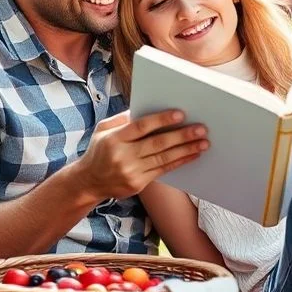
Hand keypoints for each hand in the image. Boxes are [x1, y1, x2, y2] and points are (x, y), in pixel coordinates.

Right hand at [75, 110, 208, 199]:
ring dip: (186, 150)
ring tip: (204, 142)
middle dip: (182, 135)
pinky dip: (180, 162)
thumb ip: (122, 119)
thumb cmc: (99, 150)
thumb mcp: (103, 130)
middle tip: (201, 128)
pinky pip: (163, 171)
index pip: (141, 127)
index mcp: (115, 139)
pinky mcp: (138, 184)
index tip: (181, 114)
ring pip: (164, 159)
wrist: (88, 182)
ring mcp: (131, 172)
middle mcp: (123, 156)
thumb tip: (144, 107)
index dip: (162, 120)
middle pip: (157, 144)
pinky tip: (193, 155)